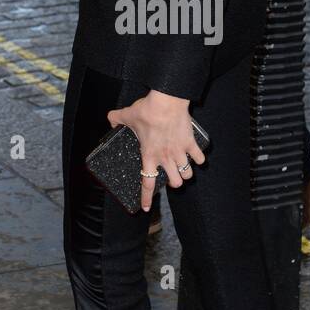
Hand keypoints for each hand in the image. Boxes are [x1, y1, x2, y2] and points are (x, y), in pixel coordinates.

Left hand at [107, 90, 205, 212]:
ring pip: (188, 174)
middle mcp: (166, 158)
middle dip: (174, 183)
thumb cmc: (147, 110)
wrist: (167, 101)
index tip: (147, 207)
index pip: (147, 184)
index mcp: (149, 156)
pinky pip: (200, 158)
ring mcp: (180, 152)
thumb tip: (110, 118)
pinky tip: (197, 157)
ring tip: (183, 169)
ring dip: (186, 173)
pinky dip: (199, 159)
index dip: (146, 198)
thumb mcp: (127, 115)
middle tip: (171, 177)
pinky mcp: (191, 143)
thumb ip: (116, 118)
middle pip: (175, 182)